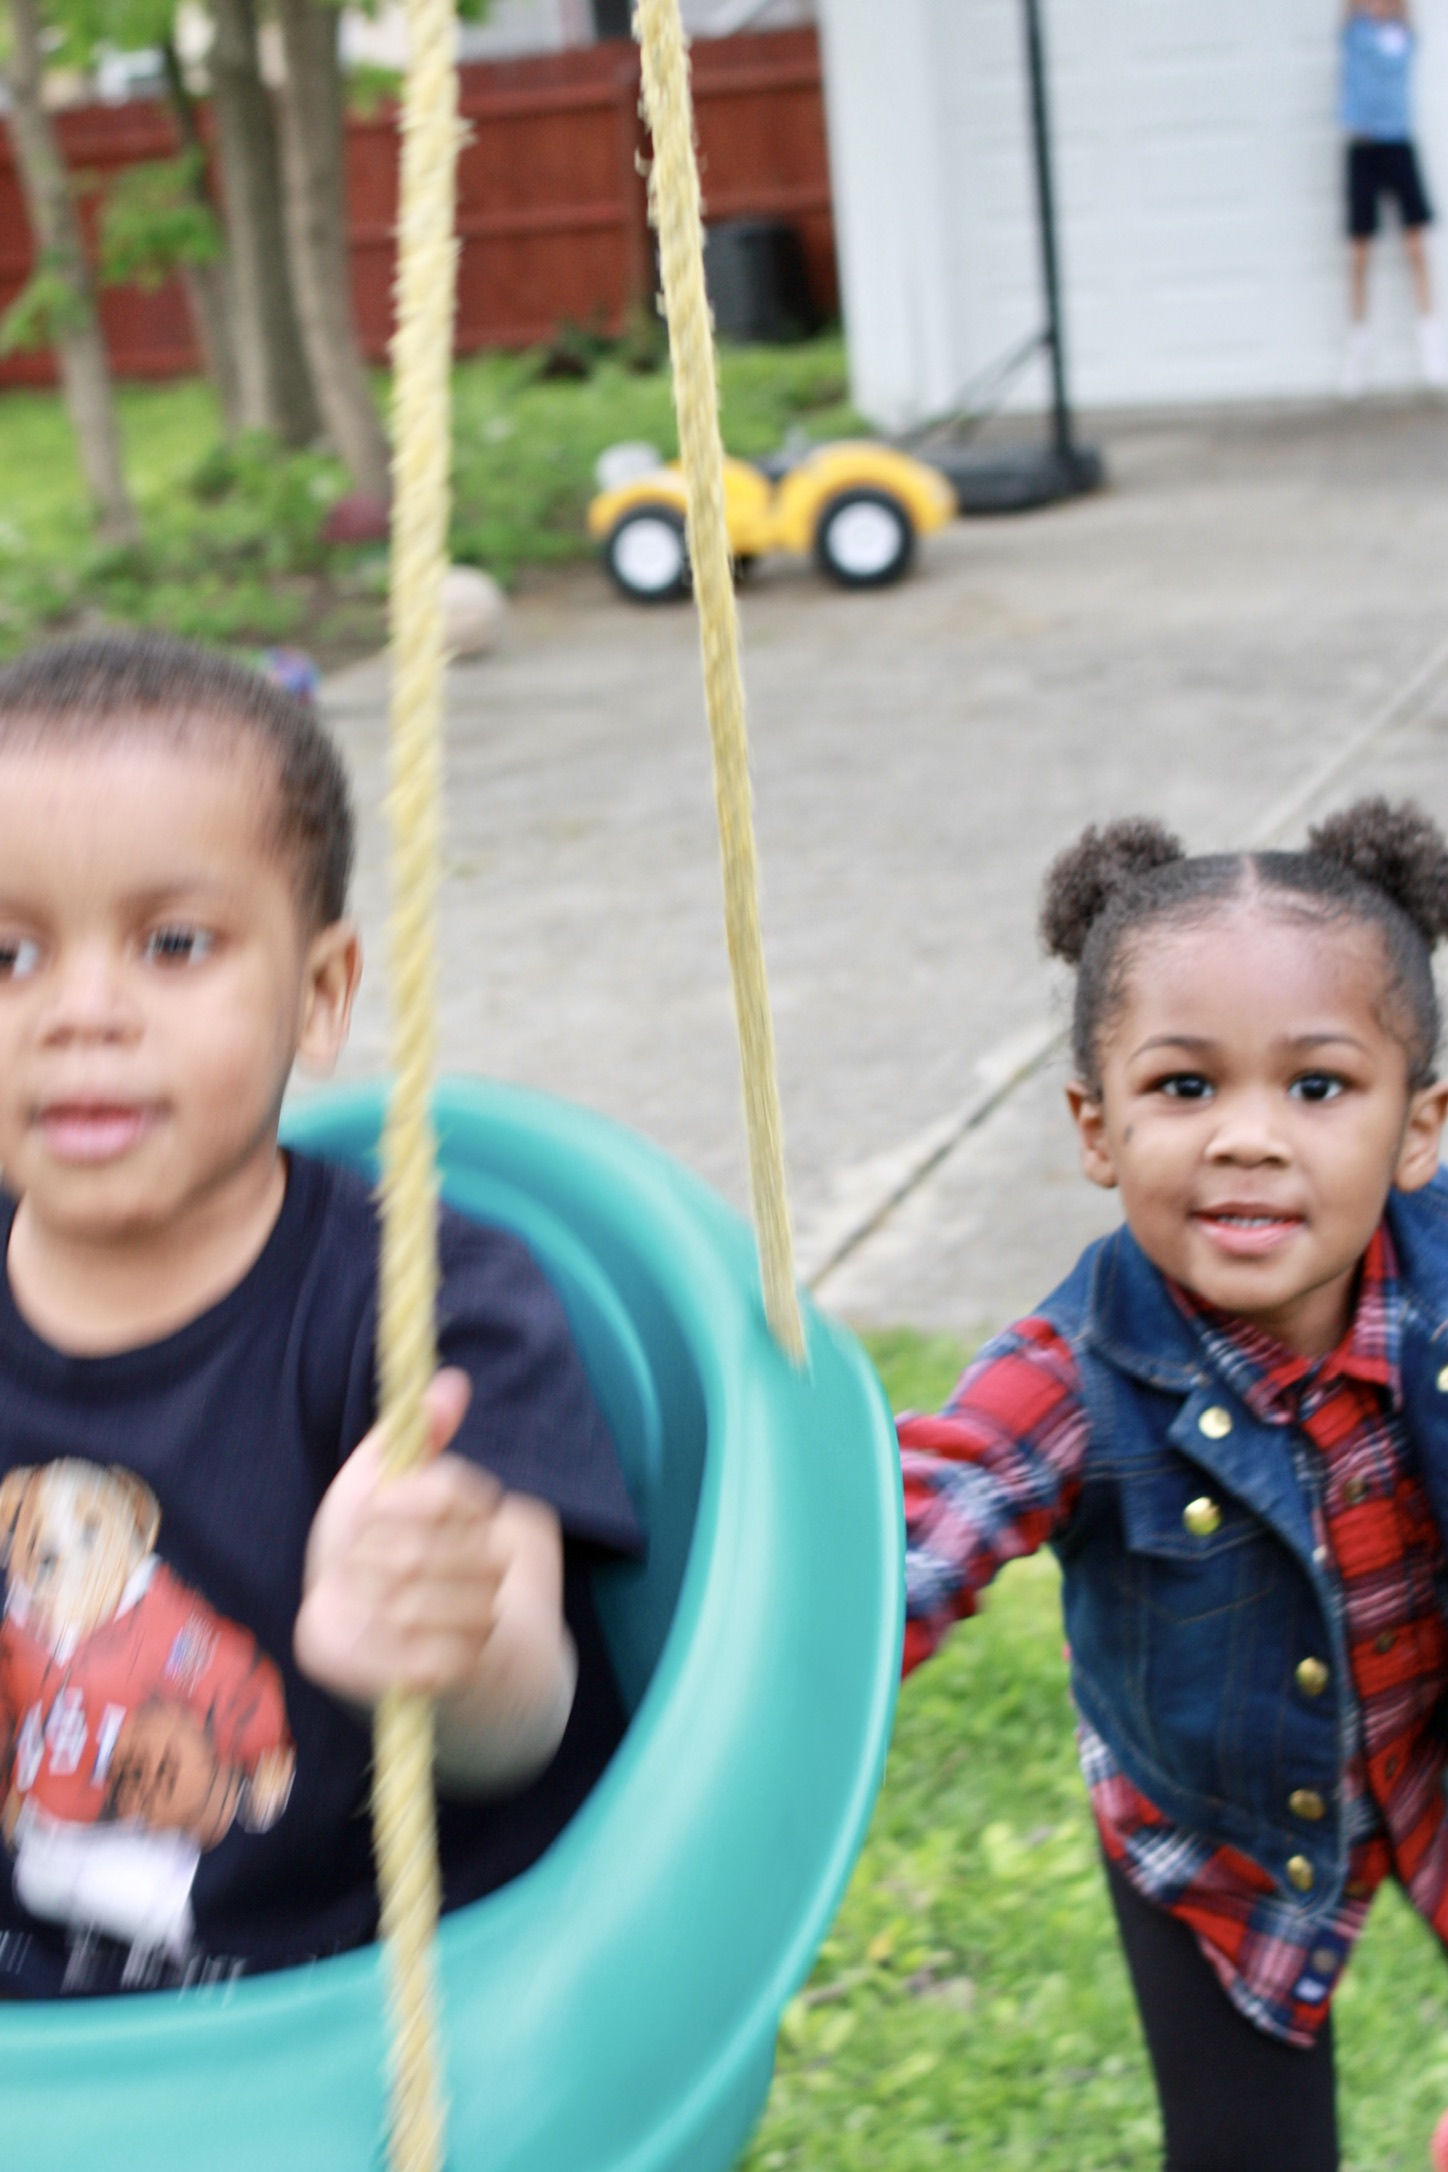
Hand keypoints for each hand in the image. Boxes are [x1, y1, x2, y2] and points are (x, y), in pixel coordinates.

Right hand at [295, 1370, 508, 1704]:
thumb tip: (452, 1385)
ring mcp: (342, 1636)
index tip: (484, 1502)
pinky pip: (443, 1656)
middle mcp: (324, 1582)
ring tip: (486, 1596)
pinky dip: (472, 1642)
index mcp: (340, 1521)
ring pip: (438, 1606)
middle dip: (475, 1553)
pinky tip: (476, 1633)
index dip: (458, 1496)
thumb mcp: (415, 1490)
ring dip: (479, 1599)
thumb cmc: (411, 1554)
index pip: (410, 1497)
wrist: (408, 1650)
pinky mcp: (369, 1683)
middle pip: (420, 1555)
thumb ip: (426, 1438)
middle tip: (497, 1557)